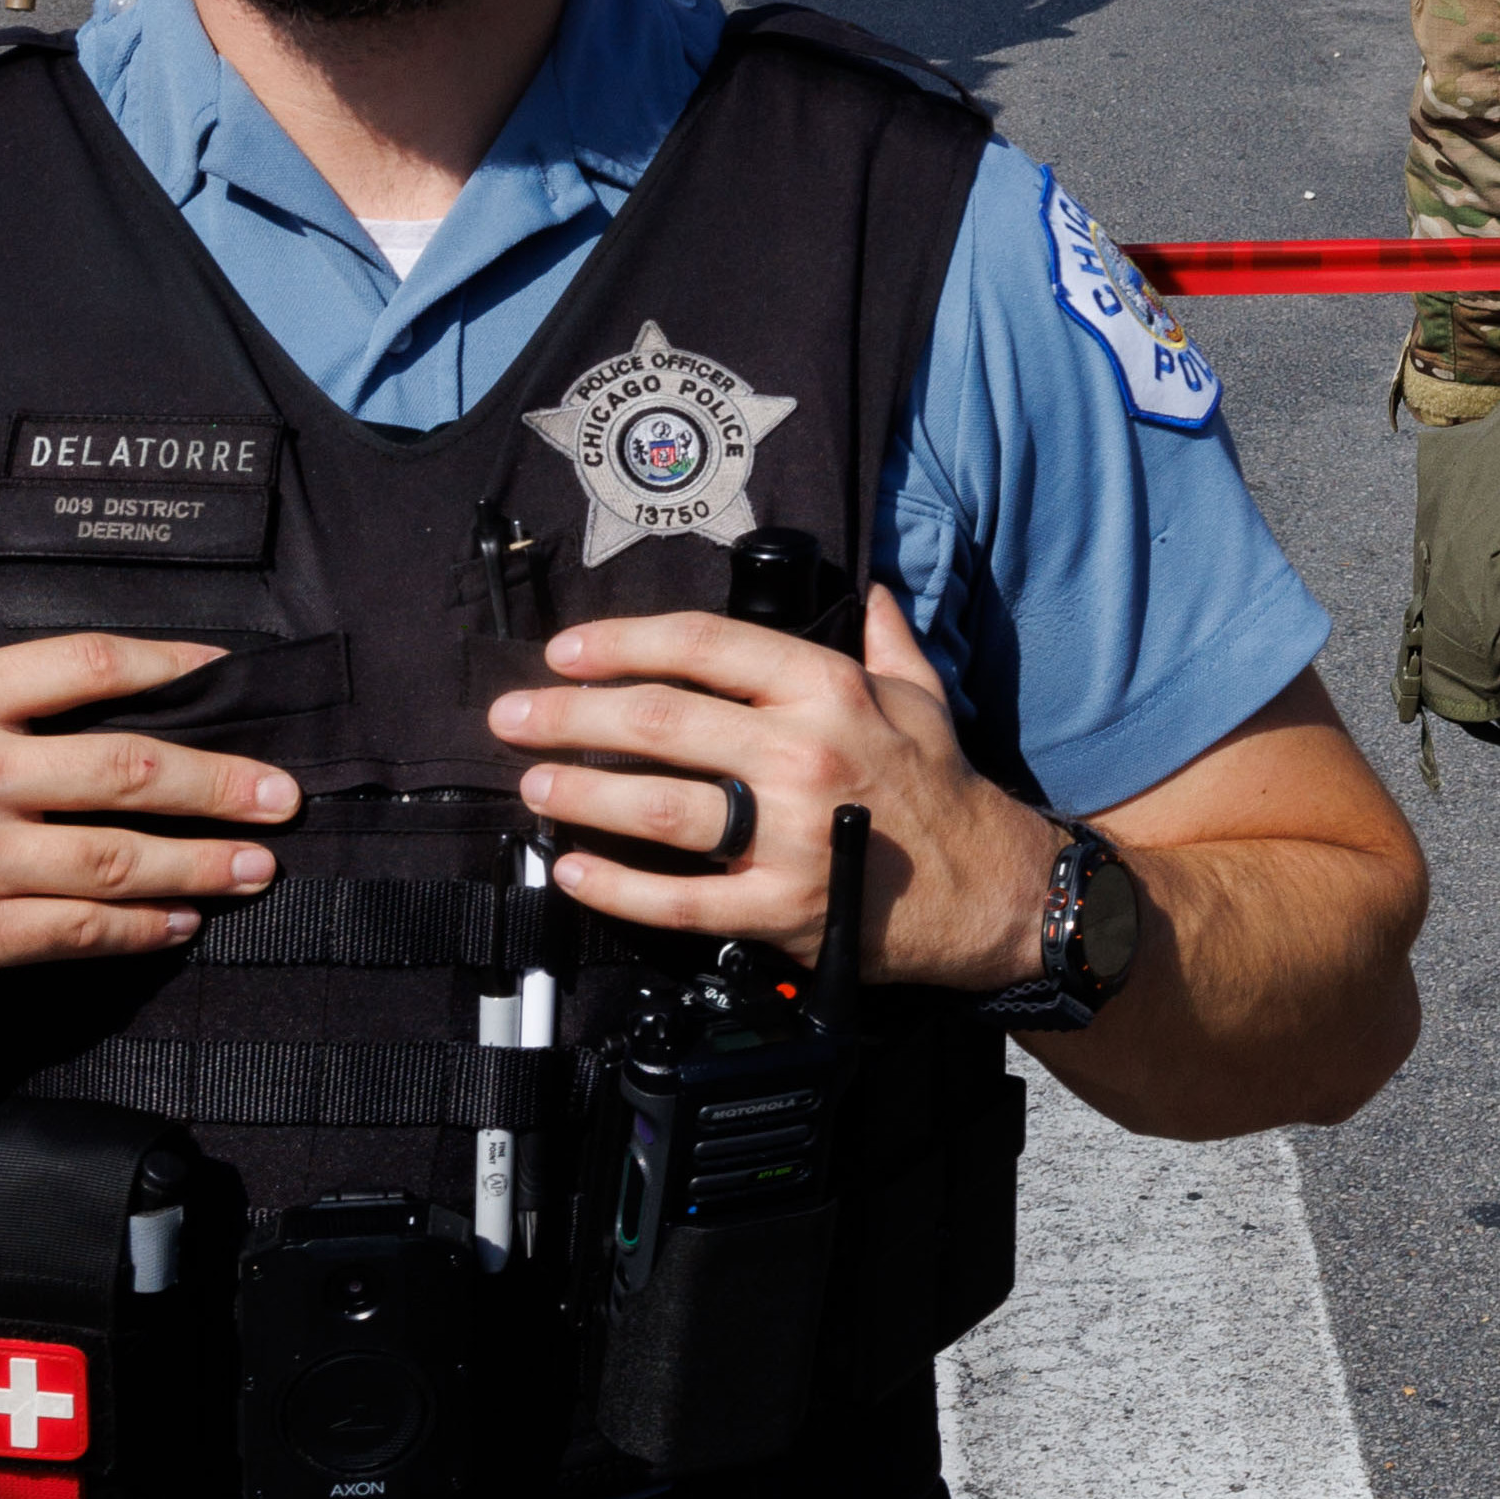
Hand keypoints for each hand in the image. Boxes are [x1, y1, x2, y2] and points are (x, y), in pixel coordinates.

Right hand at [0, 633, 294, 1021]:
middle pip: (129, 769)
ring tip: (258, 865)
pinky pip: (84, 930)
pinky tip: (184, 920)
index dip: (172, 666)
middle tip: (284, 797)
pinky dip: (145, 928)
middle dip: (222, 784)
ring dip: (203, 863)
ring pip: (120, 858)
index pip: (87, 666)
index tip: (231, 673)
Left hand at [491, 586, 1057, 985]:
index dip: (621, 642)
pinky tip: (571, 868)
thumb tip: (871, 589)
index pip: (702, 647)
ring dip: (578, 792)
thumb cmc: (942, 786)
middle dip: (568, 715)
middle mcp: (801, 754)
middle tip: (511, 716)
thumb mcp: (921, 694)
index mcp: (827, 690)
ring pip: (655, 808)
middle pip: (658, 722)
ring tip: (532, 783)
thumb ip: (886, 637)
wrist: (987, 889)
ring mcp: (786, 836)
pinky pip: (676, 898)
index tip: (567, 651)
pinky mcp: (777, 909)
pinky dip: (613, 886)